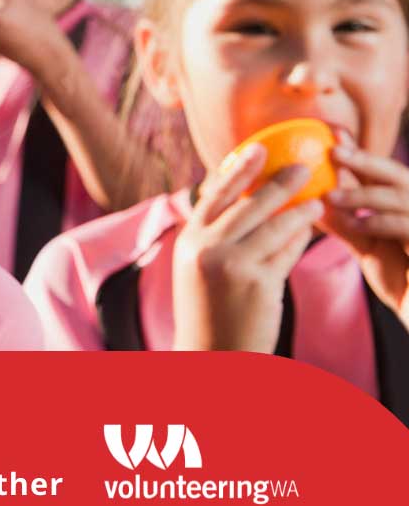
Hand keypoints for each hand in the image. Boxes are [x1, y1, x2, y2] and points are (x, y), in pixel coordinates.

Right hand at [172, 144, 322, 351]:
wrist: (211, 357)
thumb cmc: (207, 311)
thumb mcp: (196, 268)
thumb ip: (214, 237)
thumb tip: (244, 204)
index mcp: (188, 240)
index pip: (213, 194)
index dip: (237, 169)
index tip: (256, 148)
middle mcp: (205, 248)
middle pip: (247, 204)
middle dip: (276, 181)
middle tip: (300, 165)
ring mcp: (231, 265)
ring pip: (272, 226)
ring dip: (298, 209)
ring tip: (316, 198)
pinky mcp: (257, 284)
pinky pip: (285, 254)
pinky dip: (299, 239)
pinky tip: (310, 229)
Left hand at [319, 142, 408, 329]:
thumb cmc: (402, 282)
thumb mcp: (370, 247)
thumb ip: (347, 223)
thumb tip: (313, 200)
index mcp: (408, 206)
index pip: (383, 172)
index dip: (360, 152)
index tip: (333, 132)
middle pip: (398, 175)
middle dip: (366, 160)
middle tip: (334, 149)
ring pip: (402, 195)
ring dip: (365, 194)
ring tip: (333, 196)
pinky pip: (408, 225)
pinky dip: (380, 222)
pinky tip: (358, 226)